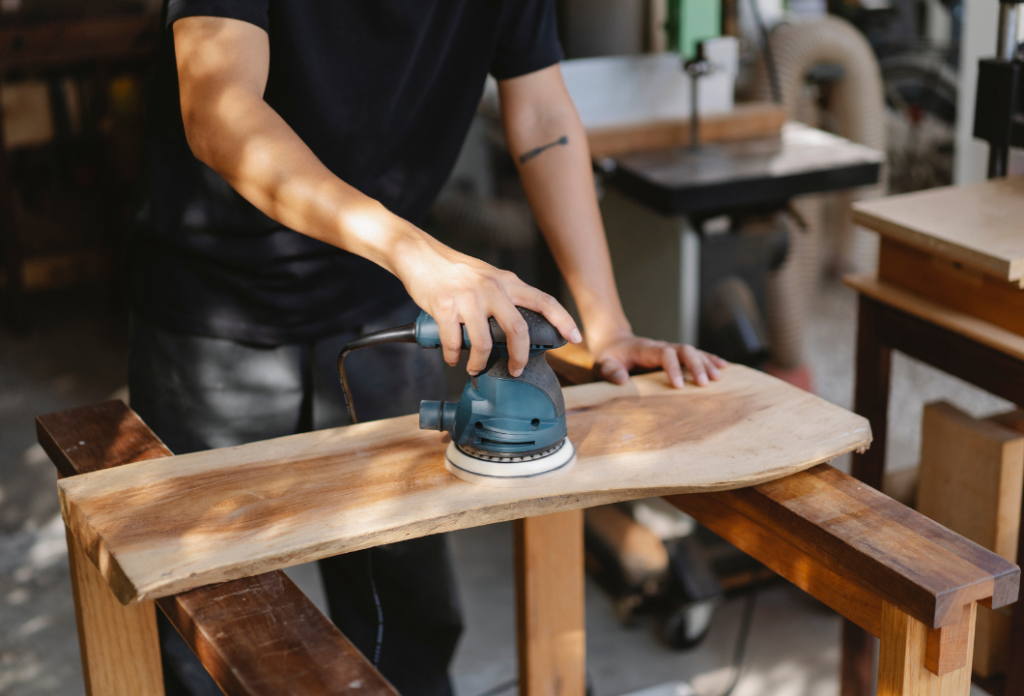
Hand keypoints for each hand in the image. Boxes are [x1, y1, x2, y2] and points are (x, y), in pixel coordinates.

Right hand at [393, 236, 581, 376]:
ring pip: (483, 343)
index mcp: (507, 282)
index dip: (564, 320)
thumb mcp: (488, 277)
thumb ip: (504, 297)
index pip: (544, 300)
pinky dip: (453, 356)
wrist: (420, 255)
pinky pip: (454, 342)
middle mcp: (492, 288)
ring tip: (474, 368)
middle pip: (517, 330)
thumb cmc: (455, 270)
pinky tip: (453, 357)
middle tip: (516, 370)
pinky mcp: (445, 307)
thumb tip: (516, 329)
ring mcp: (468, 298)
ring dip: (479, 363)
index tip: (576, 337)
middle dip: (519, 358)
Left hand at [589, 332, 726, 387]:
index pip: (664, 353)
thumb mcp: (603, 364)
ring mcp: (670, 349)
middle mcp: (661, 346)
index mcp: (645, 349)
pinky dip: (709, 360)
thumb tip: (622, 380)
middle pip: (684, 350)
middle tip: (705, 383)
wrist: (614, 343)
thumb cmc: (609, 356)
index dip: (673, 367)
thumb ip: (610, 371)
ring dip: (706, 363)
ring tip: (718, 378)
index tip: (678, 385)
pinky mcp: (675, 355)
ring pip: (692, 351)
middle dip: (696, 365)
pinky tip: (723, 367)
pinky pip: (695, 354)